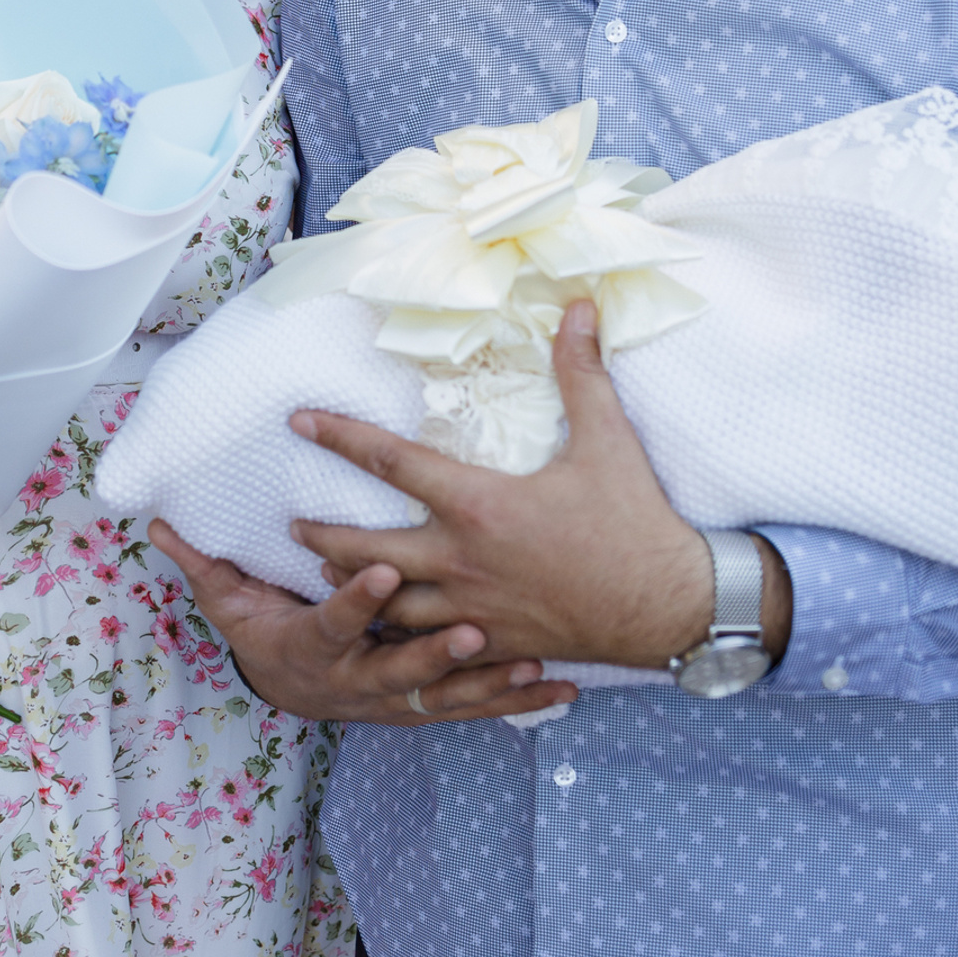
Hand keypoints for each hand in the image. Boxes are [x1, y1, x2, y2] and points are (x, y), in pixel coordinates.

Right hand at [148, 518, 577, 725]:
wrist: (296, 694)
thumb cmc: (272, 634)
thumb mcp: (232, 604)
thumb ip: (205, 563)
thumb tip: (159, 521)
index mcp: (318, 644)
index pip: (336, 619)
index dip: (354, 597)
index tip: (379, 568)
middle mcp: (361, 677)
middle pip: (399, 668)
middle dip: (435, 652)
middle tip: (472, 628)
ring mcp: (400, 695)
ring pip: (448, 694)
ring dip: (488, 682)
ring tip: (529, 663)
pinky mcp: (432, 703)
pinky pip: (482, 707)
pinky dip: (522, 701)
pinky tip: (563, 691)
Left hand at [292, 300, 790, 669]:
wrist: (667, 608)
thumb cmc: (634, 522)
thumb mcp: (608, 439)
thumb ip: (581, 371)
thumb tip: (578, 308)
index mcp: (479, 504)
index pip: (392, 463)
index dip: (339, 437)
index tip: (299, 422)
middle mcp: (462, 560)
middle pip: (367, 550)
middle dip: (322, 537)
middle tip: (289, 526)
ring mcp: (472, 610)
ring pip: (387, 606)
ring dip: (351, 590)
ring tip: (324, 577)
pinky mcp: (491, 644)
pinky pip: (427, 648)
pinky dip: (397, 639)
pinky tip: (381, 633)